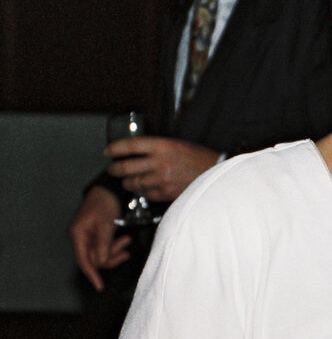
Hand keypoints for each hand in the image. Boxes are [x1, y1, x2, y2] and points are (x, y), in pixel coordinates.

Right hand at [68, 186, 130, 290]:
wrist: (108, 190)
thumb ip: (103, 244)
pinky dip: (114, 246)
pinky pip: (104, 247)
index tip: (100, 287)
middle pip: (94, 259)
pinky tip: (124, 239)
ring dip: (115, 250)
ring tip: (127, 239)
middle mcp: (80, 238)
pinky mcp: (95, 236)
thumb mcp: (106, 224)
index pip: (84, 260)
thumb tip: (101, 262)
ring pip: (101, 254)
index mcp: (78, 234)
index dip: (92, 275)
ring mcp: (87, 237)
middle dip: (111, 255)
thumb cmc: (105, 203)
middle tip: (126, 243)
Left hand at [105, 137, 220, 201]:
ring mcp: (163, 179)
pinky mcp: (166, 193)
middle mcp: (160, 162)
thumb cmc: (199, 158)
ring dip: (129, 182)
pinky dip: (144, 192)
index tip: (108, 151)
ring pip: (134, 182)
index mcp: (163, 146)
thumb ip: (157, 148)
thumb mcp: (178, 145)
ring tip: (130, 180)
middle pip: (126, 167)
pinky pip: (146, 194)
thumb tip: (136, 153)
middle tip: (113, 169)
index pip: (130, 146)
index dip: (115, 148)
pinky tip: (147, 188)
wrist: (216, 174)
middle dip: (115, 169)